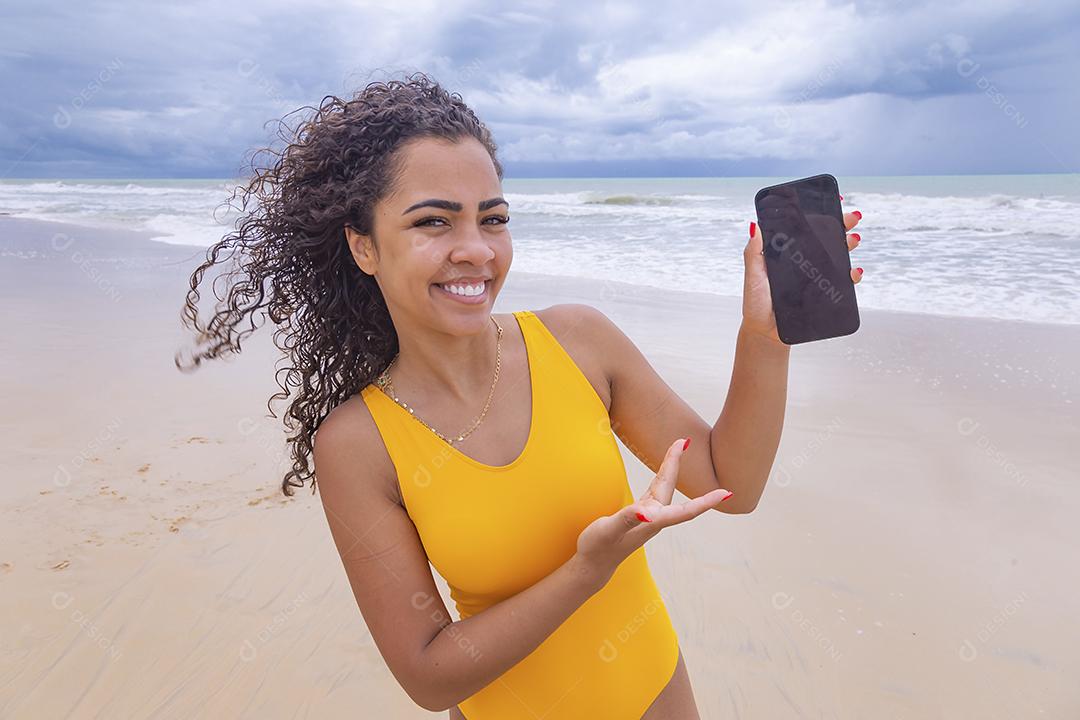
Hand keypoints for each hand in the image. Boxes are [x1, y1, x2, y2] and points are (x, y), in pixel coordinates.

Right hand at [574, 438, 732, 583]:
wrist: (593, 564)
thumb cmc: (599, 549)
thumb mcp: (609, 531)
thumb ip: (627, 519)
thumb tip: (647, 512)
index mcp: (652, 523)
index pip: (685, 510)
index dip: (706, 501)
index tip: (726, 493)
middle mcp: (654, 519)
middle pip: (670, 487)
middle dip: (676, 463)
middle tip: (685, 440)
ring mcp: (647, 516)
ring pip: (663, 487)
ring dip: (670, 468)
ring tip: (677, 447)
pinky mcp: (638, 515)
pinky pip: (654, 490)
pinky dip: (660, 477)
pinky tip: (662, 473)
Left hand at [741, 203, 865, 343]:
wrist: (766, 332)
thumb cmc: (757, 302)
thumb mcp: (753, 275)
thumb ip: (754, 253)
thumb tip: (755, 225)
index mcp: (787, 252)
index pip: (805, 228)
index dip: (819, 213)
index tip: (833, 200)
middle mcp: (803, 260)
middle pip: (825, 238)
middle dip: (841, 224)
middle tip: (850, 218)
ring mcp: (815, 276)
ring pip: (837, 255)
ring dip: (848, 244)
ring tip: (852, 240)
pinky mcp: (823, 292)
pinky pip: (842, 281)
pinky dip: (852, 274)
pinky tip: (853, 271)